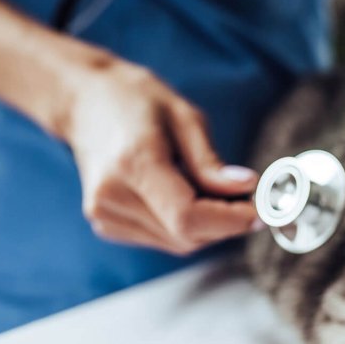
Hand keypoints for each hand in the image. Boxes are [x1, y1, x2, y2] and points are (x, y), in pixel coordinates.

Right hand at [60, 55, 260, 253]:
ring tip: (212, 190)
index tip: (261, 212)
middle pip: (186, 236)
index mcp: (133, 163)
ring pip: (177, 243)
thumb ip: (211, 163)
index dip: (230, 221)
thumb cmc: (134, 100)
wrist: (84, 102)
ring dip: (206, 226)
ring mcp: (104, 214)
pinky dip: (184, 226)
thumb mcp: (184, 117)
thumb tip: (246, 189)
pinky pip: (161, 238)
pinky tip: (184, 195)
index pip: (187, 217)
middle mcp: (112, 196)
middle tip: (246, 198)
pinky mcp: (106, 225)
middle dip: (225, 223)